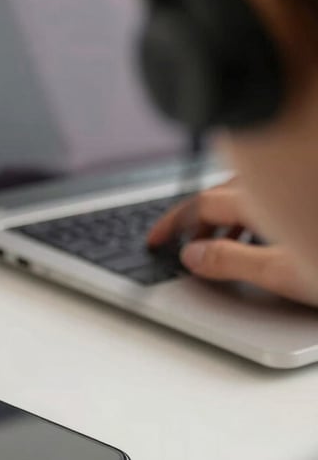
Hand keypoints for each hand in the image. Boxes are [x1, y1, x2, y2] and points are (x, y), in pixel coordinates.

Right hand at [148, 179, 317, 306]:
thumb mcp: (281, 271)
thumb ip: (231, 261)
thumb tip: (192, 255)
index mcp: (261, 201)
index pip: (202, 204)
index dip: (173, 223)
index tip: (157, 240)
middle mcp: (277, 188)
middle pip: (222, 194)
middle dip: (196, 219)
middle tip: (182, 241)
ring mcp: (298, 189)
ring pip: (248, 194)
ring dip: (225, 217)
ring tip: (218, 242)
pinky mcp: (308, 198)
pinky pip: (272, 196)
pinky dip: (252, 213)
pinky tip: (260, 232)